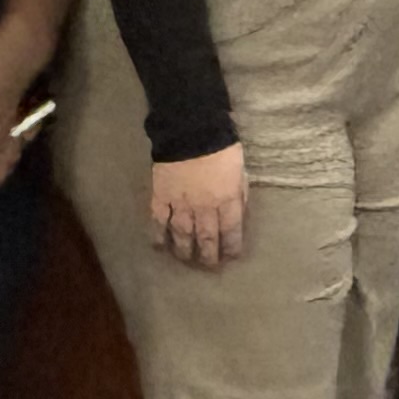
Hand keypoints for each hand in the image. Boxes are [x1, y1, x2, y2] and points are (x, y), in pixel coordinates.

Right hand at [150, 145, 248, 269]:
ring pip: (182, 235)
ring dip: (184, 250)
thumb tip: (238, 215)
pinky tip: (159, 247)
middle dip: (208, 256)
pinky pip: (158, 221)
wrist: (192, 132)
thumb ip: (239, 195)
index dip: (232, 247)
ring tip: (186, 260)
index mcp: (227, 200)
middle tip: (208, 267)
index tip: (231, 257)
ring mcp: (180, 204)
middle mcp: (204, 208)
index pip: (231, 231)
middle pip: (206, 238)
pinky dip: (158, 236)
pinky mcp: (161, 197)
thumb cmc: (223, 148)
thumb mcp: (241, 172)